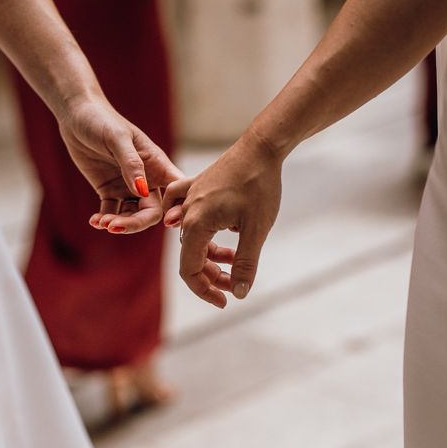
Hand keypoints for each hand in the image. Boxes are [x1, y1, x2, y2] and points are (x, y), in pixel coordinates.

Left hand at [58, 96, 183, 232]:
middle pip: (152, 211)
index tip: (169, 222)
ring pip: (131, 216)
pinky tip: (95, 221)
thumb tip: (142, 190)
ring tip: (102, 221)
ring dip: (119, 223)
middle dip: (136, 222)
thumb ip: (131, 164)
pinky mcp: (109, 190)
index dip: (177, 209)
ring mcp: (128, 187)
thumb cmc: (101, 119)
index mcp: (157, 165)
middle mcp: (147, 179)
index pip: (176, 192)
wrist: (76, 114)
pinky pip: (111, 212)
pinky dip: (104, 219)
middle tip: (115, 225)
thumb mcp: (118, 138)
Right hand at [162, 132, 282, 307]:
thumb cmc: (260, 186)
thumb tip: (239, 293)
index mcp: (197, 224)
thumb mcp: (257, 230)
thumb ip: (246, 263)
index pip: (189, 270)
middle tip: (237, 282)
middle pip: (191, 256)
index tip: (225, 301)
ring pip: (192, 237)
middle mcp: (187, 212)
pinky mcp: (198, 186)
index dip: (205, 291)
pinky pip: (185, 210)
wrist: (262, 147)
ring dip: (211, 255)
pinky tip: (211, 232)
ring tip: (237, 258)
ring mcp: (190, 198)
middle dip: (212, 275)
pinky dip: (195, 227)